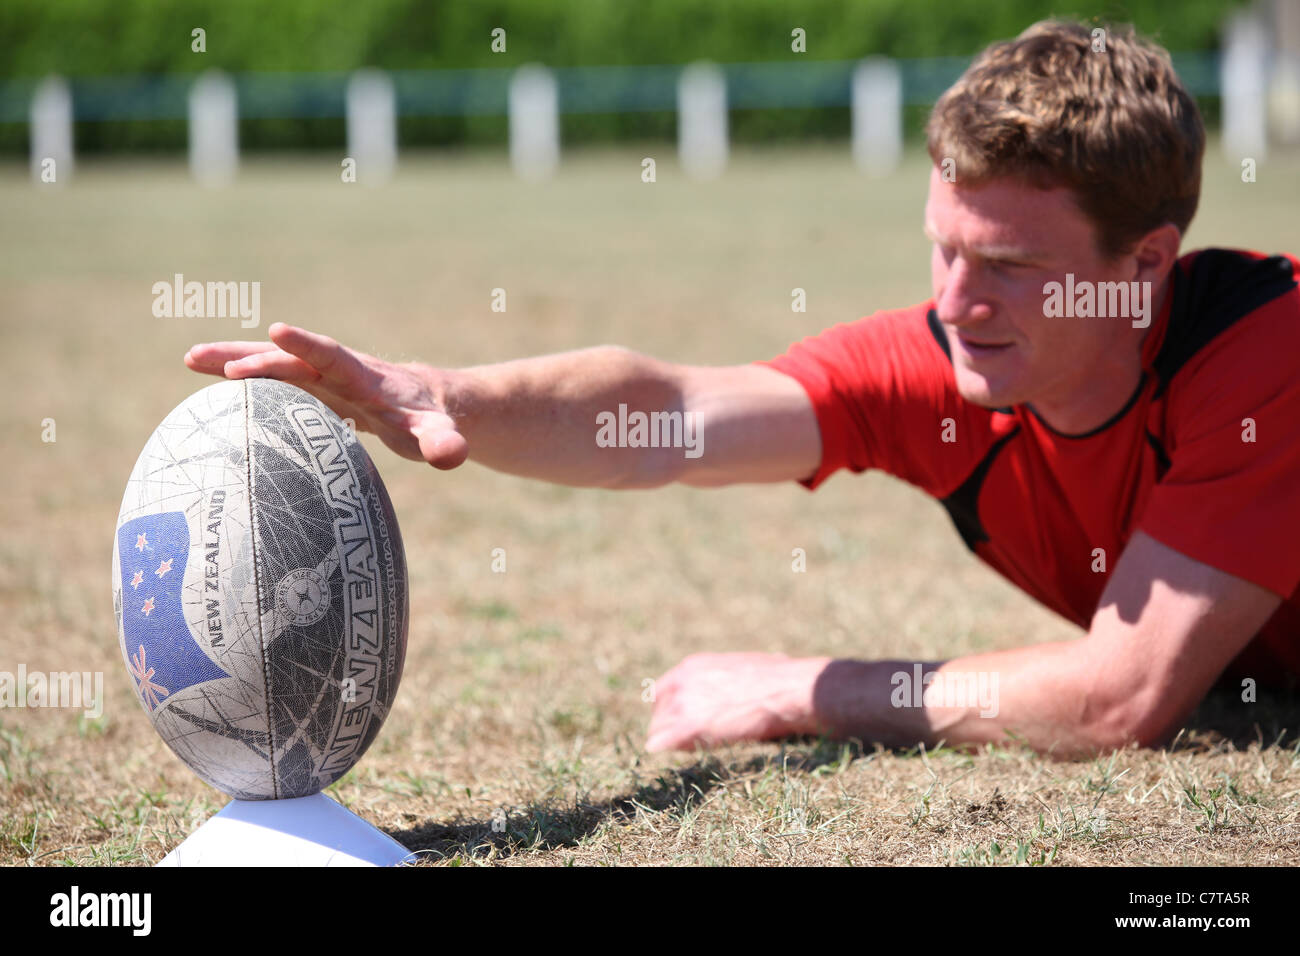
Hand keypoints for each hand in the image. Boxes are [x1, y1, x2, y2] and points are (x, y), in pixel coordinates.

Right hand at [184, 323, 467, 468]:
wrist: (429, 402)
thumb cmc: (430, 420)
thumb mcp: (438, 434)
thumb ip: (443, 442)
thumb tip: (452, 455)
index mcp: (366, 378)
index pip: (334, 357)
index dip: (307, 345)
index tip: (276, 330)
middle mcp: (338, 371)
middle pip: (292, 359)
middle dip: (253, 358)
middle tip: (207, 360)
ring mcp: (321, 378)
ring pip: (274, 364)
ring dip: (234, 360)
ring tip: (191, 358)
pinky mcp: (310, 389)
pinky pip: (271, 379)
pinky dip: (240, 376)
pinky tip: (203, 376)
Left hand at [644, 652, 825, 751]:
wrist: (783, 691)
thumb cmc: (776, 678)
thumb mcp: (748, 665)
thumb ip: (736, 672)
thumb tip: (773, 662)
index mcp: (692, 667)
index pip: (664, 690)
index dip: (671, 708)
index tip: (681, 720)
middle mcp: (681, 682)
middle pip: (659, 711)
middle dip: (668, 726)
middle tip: (684, 740)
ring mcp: (682, 704)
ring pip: (658, 729)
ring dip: (671, 740)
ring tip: (691, 747)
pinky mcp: (688, 726)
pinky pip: (661, 743)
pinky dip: (666, 750)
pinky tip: (680, 753)